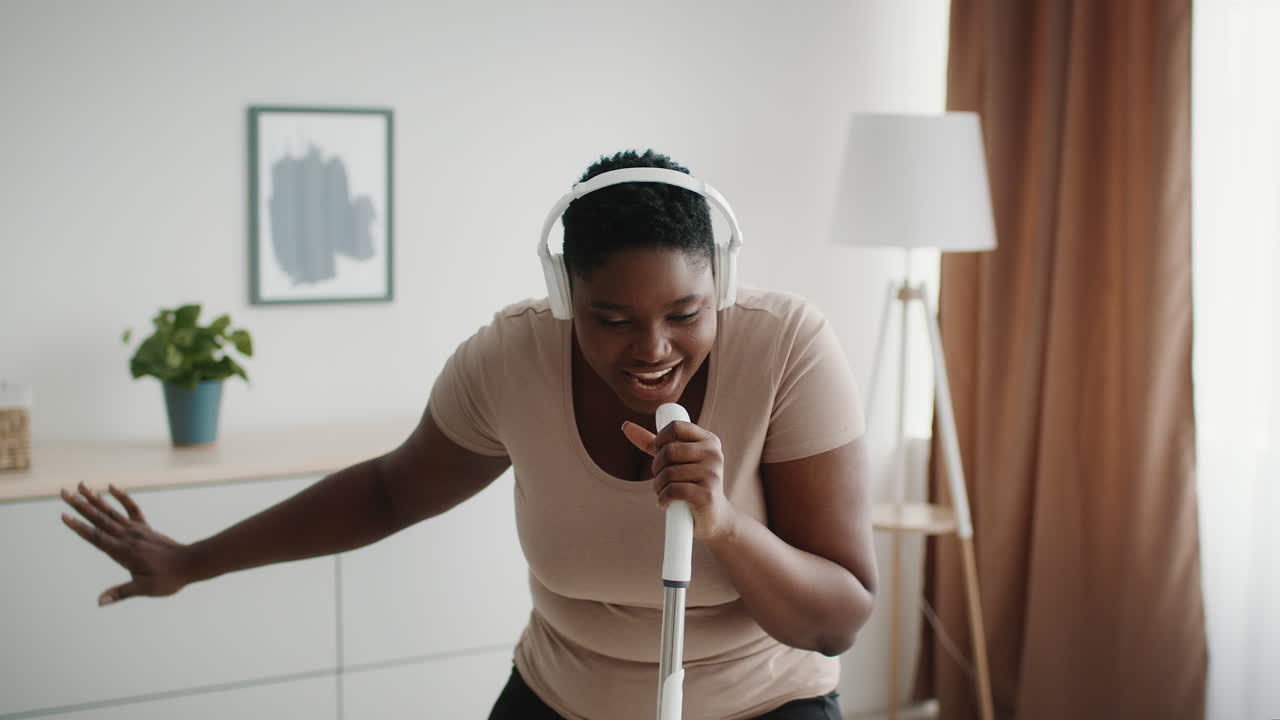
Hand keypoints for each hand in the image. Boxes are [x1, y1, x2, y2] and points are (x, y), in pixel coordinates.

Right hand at [60, 482, 193, 605]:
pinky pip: (132, 509)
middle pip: (99, 519)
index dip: (79, 527)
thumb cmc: (168, 579)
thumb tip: (99, 601)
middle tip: (63, 492)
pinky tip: (112, 487)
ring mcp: (137, 530)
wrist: (192, 563)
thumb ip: (121, 593)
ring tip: (81, 485)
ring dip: (95, 498)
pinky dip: (122, 497)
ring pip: (111, 511)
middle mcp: (128, 537)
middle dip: (80, 506)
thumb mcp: (144, 589)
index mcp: (124, 552)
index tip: (64, 516)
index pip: (96, 537)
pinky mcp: (145, 528)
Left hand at [621, 420, 737, 540]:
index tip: (658, 453)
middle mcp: (714, 454)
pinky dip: (663, 499)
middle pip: (669, 451)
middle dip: (656, 467)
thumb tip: (626, 426)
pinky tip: (665, 504)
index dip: (660, 439)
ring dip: (658, 486)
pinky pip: (673, 491)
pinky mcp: (707, 494)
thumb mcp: (674, 460)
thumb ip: (653, 444)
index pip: (677, 426)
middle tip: (660, 478)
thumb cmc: (691, 484)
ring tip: (663, 493)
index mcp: (709, 440)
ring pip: (668, 473)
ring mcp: (712, 474)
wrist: (715, 517)